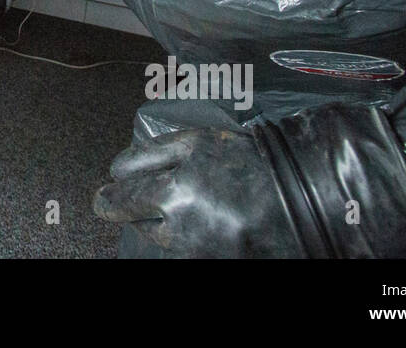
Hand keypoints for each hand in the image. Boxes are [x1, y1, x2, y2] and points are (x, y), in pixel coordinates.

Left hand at [93, 127, 304, 256]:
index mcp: (173, 195)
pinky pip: (185, 250)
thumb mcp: (196, 142)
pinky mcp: (211, 262)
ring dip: (167, 224)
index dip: (108, 199)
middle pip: (139, 224)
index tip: (104, 197)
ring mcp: (197, 252)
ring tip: (195, 203)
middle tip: (162, 193)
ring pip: (162, 240)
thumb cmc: (248, 162)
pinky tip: (207, 220)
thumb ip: (150, 154)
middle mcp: (181, 231)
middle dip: (143, 208)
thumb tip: (116, 170)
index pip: (120, 202)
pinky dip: (188, 236)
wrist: (300, 196)